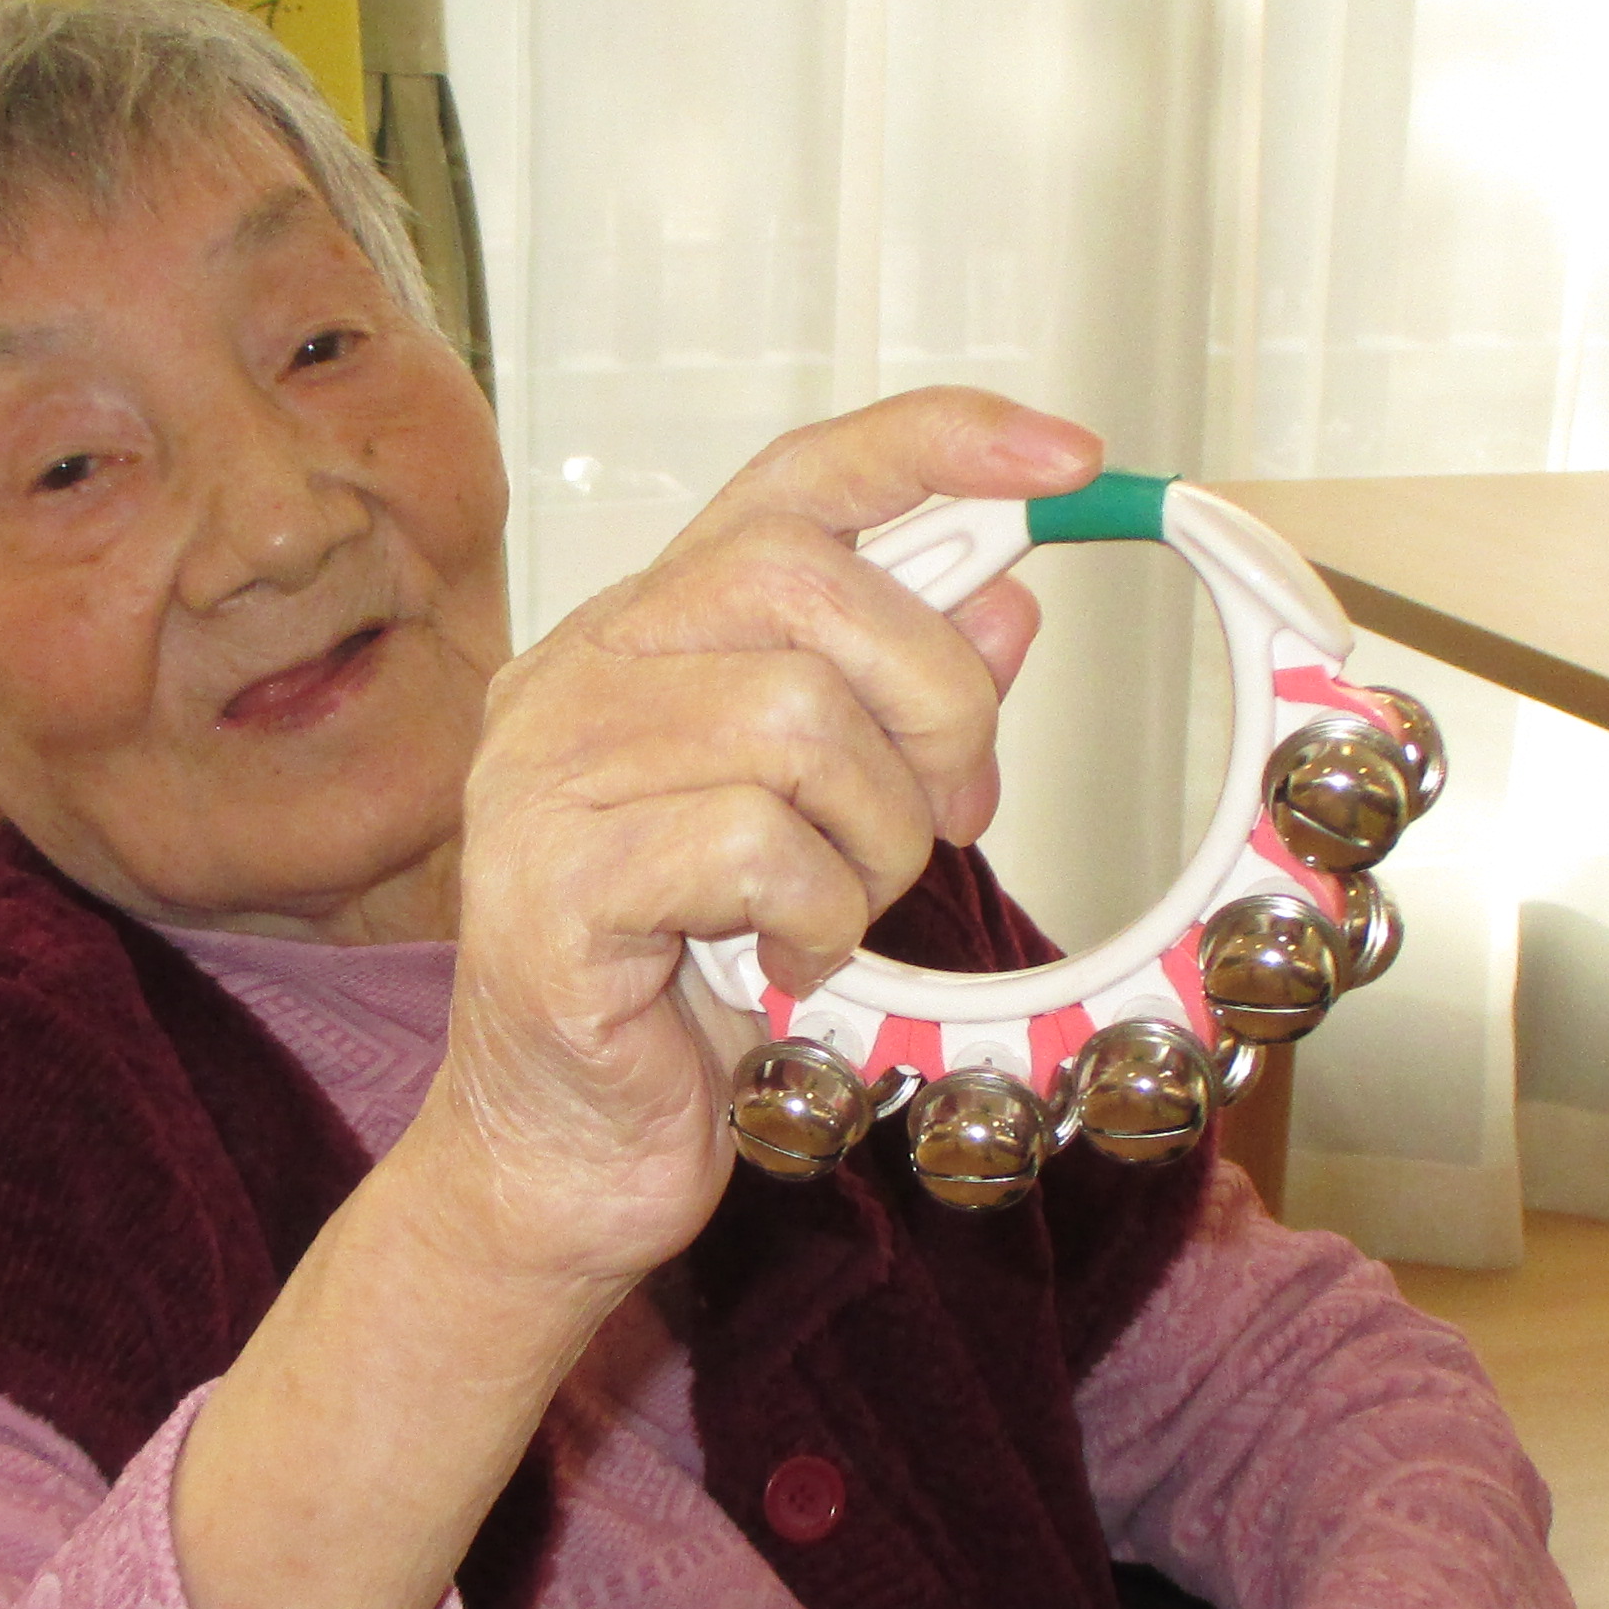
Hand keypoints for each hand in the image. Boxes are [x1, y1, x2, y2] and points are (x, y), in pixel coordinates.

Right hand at [402, 389, 1100, 1298]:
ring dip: (874, 838)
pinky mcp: (551, 887)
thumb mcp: (827, 827)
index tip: (1065, 458)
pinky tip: (785, 964)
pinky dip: (816, 914)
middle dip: (931, 694)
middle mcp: (575, 675)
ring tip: (840, 914)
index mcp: (640, 637)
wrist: (556, 1162)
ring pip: (793, 718)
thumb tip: (1007, 602)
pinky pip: (753, 844)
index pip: (789, 484)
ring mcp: (543, 775)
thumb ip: (898, 711)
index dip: (934, 446)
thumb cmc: (685, 993)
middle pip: (801, 583)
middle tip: (952, 814)